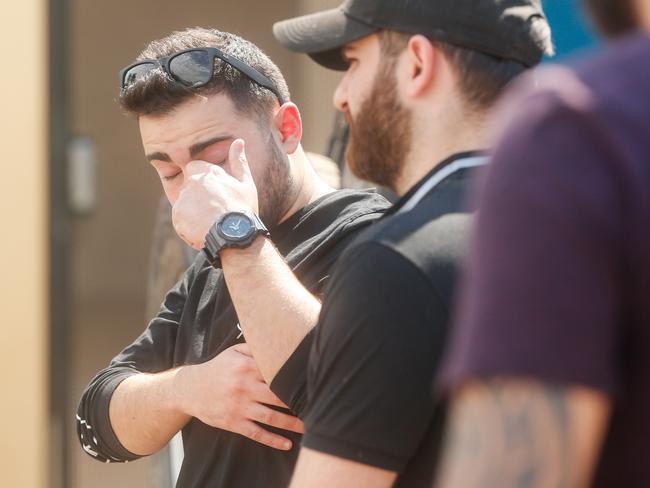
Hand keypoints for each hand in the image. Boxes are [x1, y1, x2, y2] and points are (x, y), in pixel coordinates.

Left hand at [172, 139, 258, 249]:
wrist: (234, 234)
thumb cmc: (243, 209)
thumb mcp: (245, 183)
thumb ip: (239, 162)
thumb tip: (239, 142)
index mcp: (207, 172)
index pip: (194, 168)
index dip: (202, 181)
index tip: (212, 193)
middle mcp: (191, 183)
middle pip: (188, 188)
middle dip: (197, 198)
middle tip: (214, 212)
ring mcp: (182, 200)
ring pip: (184, 205)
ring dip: (193, 213)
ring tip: (211, 224)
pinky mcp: (177, 217)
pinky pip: (181, 221)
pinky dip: (189, 227)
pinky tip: (204, 231)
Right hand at [173, 343, 303, 449]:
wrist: (189, 388)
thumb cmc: (217, 368)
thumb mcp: (233, 352)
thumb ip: (255, 348)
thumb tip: (279, 342)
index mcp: (247, 367)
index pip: (277, 372)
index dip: (295, 378)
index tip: (312, 382)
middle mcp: (245, 387)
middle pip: (278, 396)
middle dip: (298, 402)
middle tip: (317, 405)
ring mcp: (239, 406)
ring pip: (271, 417)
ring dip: (291, 424)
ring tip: (309, 427)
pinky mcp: (233, 423)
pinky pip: (256, 433)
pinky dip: (273, 440)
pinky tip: (287, 444)